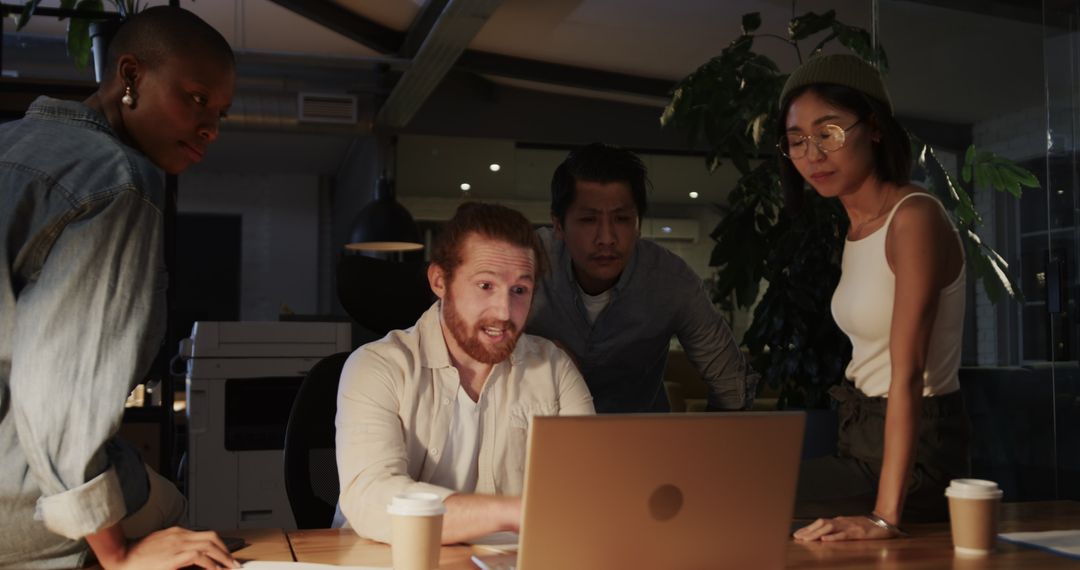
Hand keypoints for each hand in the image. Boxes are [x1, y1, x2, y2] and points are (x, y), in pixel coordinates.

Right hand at [104, 527, 239, 569]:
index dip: (218, 546)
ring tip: (230, 567)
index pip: (204, 535)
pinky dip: (211, 564)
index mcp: (176, 533)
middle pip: (211, 537)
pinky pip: (199, 557)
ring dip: (223, 557)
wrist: (119, 558)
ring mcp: (176, 544)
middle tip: (233, 563)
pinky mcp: (173, 556)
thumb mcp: (160, 549)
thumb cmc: (136, 557)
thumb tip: (192, 560)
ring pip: (209, 545)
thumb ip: (175, 551)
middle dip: (226, 550)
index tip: (226, 556)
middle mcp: (178, 535)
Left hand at [793, 515, 897, 541]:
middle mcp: (842, 522)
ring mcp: (849, 526)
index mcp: (839, 521)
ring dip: (816, 534)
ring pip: (829, 529)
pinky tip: (825, 540)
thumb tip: (824, 533)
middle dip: (808, 531)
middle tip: (797, 537)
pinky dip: (833, 537)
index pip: (819, 523)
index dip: (808, 528)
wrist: (884, 520)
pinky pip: (844, 535)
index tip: (797, 534)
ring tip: (806, 539)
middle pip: (821, 524)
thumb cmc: (867, 525)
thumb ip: (838, 528)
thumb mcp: (850, 526)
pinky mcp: (858, 533)